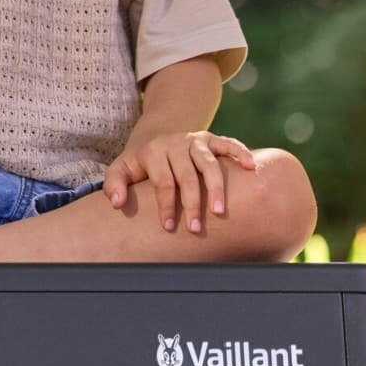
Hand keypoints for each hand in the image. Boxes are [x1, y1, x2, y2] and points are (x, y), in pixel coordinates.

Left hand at [102, 130, 256, 234]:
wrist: (157, 137)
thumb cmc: (141, 163)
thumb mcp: (121, 169)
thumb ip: (114, 184)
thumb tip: (117, 203)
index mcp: (153, 152)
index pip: (162, 181)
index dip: (166, 205)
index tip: (169, 227)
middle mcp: (176, 143)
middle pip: (187, 175)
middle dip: (192, 203)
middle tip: (195, 228)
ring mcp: (196, 140)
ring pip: (210, 163)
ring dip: (217, 188)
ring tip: (220, 212)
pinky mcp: (212, 138)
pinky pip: (229, 143)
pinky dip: (241, 153)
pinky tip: (251, 168)